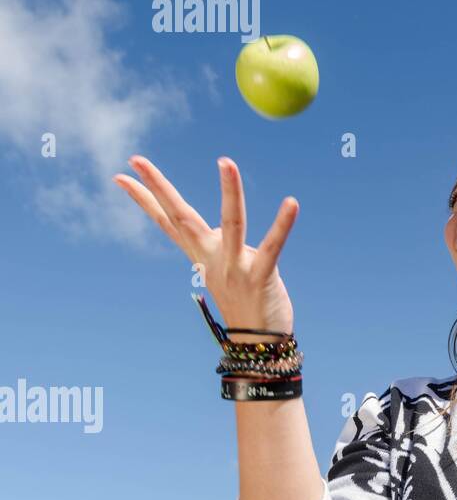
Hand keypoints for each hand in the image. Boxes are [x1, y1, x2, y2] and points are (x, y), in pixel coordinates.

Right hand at [114, 155, 297, 340]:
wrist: (257, 343)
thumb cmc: (246, 300)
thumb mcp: (227, 268)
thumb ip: (222, 245)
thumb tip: (222, 227)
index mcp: (201, 254)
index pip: (166, 221)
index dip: (144, 198)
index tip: (121, 174)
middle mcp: (211, 258)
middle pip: (181, 216)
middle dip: (159, 186)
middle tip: (136, 157)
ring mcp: (234, 267)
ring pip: (231, 223)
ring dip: (229, 191)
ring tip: (225, 161)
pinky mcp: (260, 276)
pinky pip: (272, 247)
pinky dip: (282, 225)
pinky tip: (292, 202)